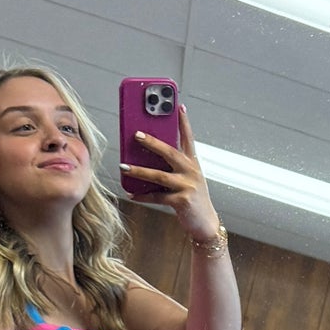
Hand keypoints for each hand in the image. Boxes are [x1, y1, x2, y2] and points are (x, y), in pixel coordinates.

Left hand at [126, 102, 219, 242]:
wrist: (205, 223)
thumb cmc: (192, 198)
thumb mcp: (186, 179)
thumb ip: (171, 167)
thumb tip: (144, 157)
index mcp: (192, 163)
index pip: (188, 138)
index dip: (184, 122)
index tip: (178, 106)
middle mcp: (191, 171)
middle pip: (169, 152)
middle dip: (152, 142)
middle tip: (136, 134)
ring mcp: (188, 186)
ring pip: (159, 175)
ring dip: (139, 170)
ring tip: (123, 166)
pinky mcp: (182, 201)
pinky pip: (157, 196)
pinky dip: (143, 196)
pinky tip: (131, 194)